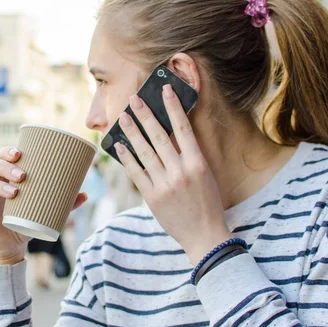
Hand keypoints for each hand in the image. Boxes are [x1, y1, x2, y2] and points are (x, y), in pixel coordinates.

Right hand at [0, 146, 87, 266]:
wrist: (12, 244)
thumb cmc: (27, 219)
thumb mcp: (46, 211)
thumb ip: (64, 204)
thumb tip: (85, 194)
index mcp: (8, 175)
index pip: (4, 155)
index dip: (9, 150)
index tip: (21, 153)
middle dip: (6, 166)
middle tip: (22, 175)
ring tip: (14, 192)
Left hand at [115, 85, 230, 262]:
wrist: (204, 235)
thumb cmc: (208, 204)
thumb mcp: (206, 176)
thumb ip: (190, 157)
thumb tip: (171, 136)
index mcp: (198, 164)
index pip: (183, 129)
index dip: (173, 107)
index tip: (165, 90)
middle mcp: (181, 171)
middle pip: (159, 136)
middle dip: (145, 115)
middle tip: (134, 99)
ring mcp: (165, 184)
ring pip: (145, 152)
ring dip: (132, 133)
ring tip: (123, 117)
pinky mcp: (153, 197)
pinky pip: (136, 173)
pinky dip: (127, 158)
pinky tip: (120, 146)